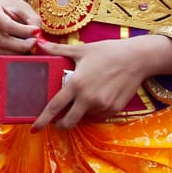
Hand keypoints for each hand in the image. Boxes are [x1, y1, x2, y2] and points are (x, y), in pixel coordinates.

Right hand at [0, 0, 40, 55]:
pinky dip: (10, 54)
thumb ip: (33, 20)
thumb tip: (37, 35)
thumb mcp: (23, 7)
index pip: (7, 25)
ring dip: (16, 52)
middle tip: (34, 43)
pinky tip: (20, 50)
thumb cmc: (10, 4)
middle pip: (2, 40)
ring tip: (28, 47)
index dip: (23, 31)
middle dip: (21, 45)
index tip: (36, 32)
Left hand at [29, 37, 147, 130]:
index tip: (34, 128)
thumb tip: (38, 44)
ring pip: (85, 117)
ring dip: (80, 112)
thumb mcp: (80, 50)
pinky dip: (94, 109)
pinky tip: (99, 95)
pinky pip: (99, 115)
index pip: (54, 107)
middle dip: (60, 125)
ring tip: (86, 95)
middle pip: (68, 122)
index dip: (42, 120)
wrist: (137, 58)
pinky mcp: (114, 109)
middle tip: (57, 122)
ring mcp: (102, 106)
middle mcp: (88, 99)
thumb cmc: (107, 51)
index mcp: (76, 85)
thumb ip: (57, 50)